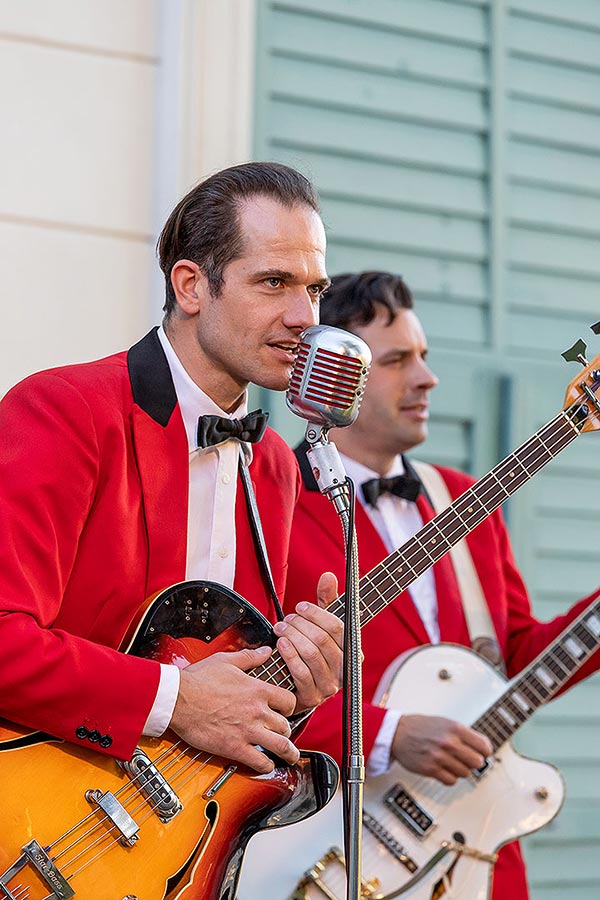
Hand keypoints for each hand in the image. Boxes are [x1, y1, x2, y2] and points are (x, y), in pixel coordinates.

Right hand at [169, 646, 297, 773]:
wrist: (178, 699)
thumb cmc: (198, 680)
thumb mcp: (226, 661)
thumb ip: (250, 657)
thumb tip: (265, 651)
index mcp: (257, 690)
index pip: (289, 701)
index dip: (290, 708)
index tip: (285, 711)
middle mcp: (257, 711)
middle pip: (286, 725)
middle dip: (286, 731)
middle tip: (283, 734)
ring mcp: (247, 730)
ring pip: (280, 745)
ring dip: (288, 753)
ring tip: (289, 756)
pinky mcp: (235, 747)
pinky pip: (259, 762)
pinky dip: (267, 766)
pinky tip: (266, 765)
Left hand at [273, 571, 341, 713]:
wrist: (299, 686)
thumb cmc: (314, 648)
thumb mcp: (322, 624)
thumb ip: (327, 600)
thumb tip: (328, 576)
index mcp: (353, 651)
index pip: (338, 627)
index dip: (316, 614)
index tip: (300, 606)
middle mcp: (344, 670)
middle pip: (321, 639)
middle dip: (300, 625)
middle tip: (287, 618)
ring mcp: (330, 686)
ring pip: (310, 654)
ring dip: (292, 636)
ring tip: (280, 628)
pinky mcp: (312, 697)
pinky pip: (300, 672)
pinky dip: (289, 654)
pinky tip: (281, 644)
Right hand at [392, 714, 492, 785]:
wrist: (398, 733)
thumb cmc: (422, 727)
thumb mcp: (446, 722)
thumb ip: (465, 734)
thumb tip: (484, 748)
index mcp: (455, 728)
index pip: (484, 746)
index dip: (485, 751)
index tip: (483, 753)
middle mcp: (448, 742)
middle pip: (477, 762)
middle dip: (473, 762)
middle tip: (467, 758)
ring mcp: (439, 757)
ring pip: (465, 773)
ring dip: (460, 769)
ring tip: (451, 762)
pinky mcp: (430, 769)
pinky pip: (451, 781)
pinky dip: (450, 777)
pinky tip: (444, 768)